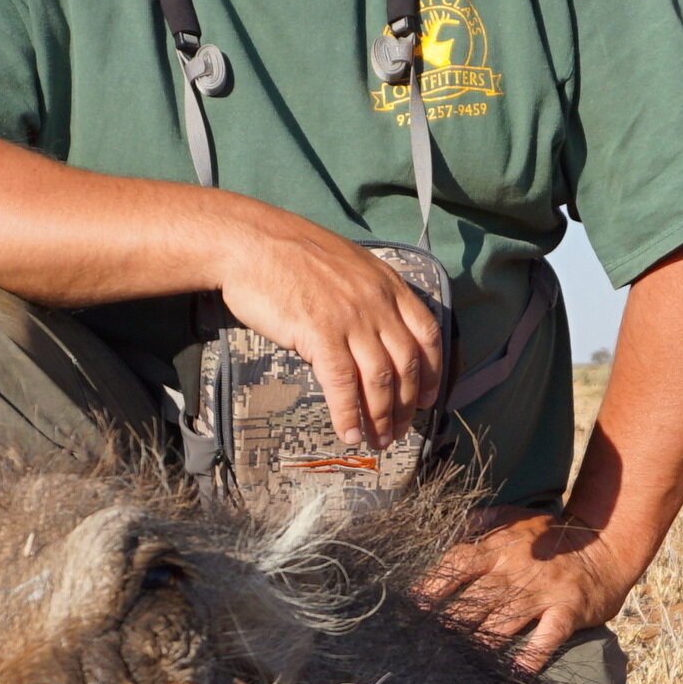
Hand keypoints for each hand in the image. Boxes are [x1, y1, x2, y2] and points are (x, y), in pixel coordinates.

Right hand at [216, 216, 444, 447]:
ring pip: (379, 379)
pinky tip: (348, 434)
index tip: (426, 397)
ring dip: (381, 417)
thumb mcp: (346, 264)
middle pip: (405, 364)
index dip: (431, 371)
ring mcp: (350, 319)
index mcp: (387, 284)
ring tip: (378, 441)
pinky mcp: (320, 334)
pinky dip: (348, 414)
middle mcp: (376, 303)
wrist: (250, 243)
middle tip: (400, 430)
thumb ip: (367, 294)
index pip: (426, 333)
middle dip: (406, 405)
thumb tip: (373, 328)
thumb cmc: (289, 252)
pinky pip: (342, 384)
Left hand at [417, 506, 638, 671]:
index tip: (413, 604)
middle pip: (477, 597)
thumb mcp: (514, 517)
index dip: (434, 584)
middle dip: (451, 619)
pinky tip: (516, 670)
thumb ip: (480, 522)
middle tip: (427, 639)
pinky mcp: (567, 610)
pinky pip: (548, 635)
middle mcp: (517, 570)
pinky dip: (533, 653)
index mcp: (498, 548)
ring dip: (482, 639)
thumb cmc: (551, 536)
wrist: (604, 545)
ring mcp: (543, 591)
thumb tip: (450, 529)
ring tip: (459, 658)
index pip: (458, 564)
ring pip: (506, 619)